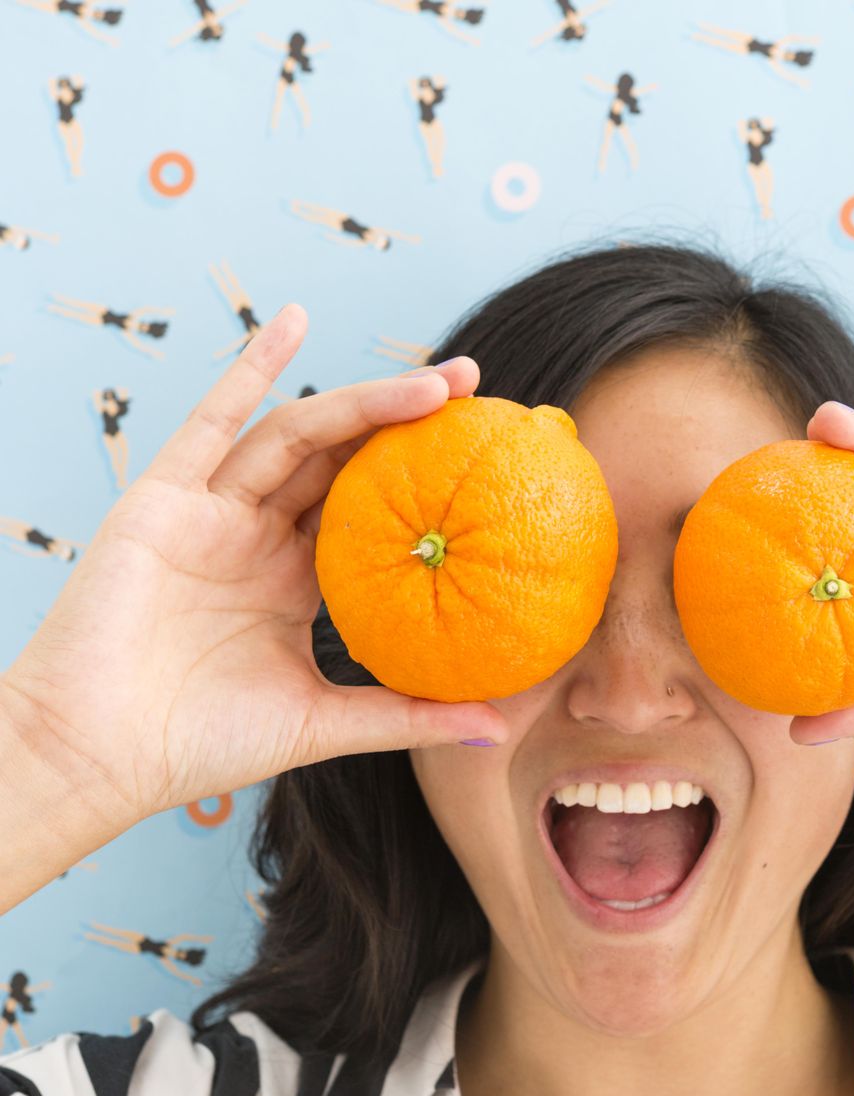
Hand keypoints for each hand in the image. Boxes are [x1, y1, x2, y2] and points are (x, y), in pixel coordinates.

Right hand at [1, 305, 509, 826]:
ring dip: (364, 401)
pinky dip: (250, 369)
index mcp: (293, 582)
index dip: (424, 484)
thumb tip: (497, 726)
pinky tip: (294, 323)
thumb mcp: (325, 722)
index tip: (486, 459)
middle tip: (476, 388)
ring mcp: (212, 512)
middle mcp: (258, 538)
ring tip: (436, 384)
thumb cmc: (204, 746)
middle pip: (343, 462)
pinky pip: (211, 422)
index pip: (371, 515)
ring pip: (298, 436)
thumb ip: (406, 716)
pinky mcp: (164, 497)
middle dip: (407, 422)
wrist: (99, 756)